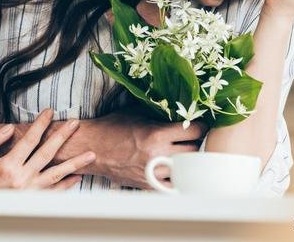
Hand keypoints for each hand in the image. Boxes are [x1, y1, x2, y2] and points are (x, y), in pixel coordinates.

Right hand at [0, 109, 95, 188]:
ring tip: (91, 154)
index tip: (50, 112)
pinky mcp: (32, 202)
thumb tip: (11, 128)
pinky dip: (67, 185)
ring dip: (75, 163)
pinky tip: (78, 176)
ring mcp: (29, 192)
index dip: (41, 124)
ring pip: (57, 174)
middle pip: (48, 153)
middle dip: (63, 136)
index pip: (30, 140)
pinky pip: (54, 193)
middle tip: (75, 123)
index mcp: (7, 166)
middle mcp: (21, 179)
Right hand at [54, 106, 207, 188]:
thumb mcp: (138, 113)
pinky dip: (177, 176)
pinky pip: (173, 184)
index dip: (200, 125)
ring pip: (186, 168)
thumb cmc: (113, 127)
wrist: (92, 147)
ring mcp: (154, 173)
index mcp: (157, 135)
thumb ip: (161, 113)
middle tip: (192, 136)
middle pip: (194, 150)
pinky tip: (176, 168)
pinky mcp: (149, 184)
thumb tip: (181, 108)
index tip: (199, 123)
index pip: (195, 131)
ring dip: (187, 159)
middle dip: (195, 142)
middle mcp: (158, 156)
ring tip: (183, 150)